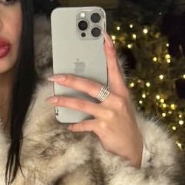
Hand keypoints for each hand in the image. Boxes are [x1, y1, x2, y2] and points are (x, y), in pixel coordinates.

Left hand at [48, 34, 143, 166]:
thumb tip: (85, 87)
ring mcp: (110, 114)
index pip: (115, 68)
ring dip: (64, 101)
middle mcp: (116, 100)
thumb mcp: (121, 106)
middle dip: (70, 79)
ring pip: (82, 104)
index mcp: (121, 92)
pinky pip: (83, 124)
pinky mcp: (103, 127)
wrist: (133, 148)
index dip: (110, 51)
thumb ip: (108, 95)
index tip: (104, 36)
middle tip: (55, 76)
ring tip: (51, 99)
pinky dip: (75, 125)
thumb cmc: (123, 125)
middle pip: (90, 85)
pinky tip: (69, 125)